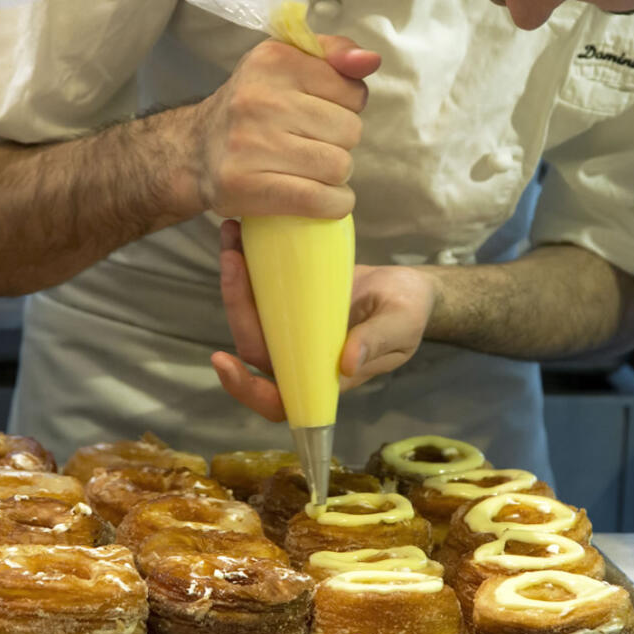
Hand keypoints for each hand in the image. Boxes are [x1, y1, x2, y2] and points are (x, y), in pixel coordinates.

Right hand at [186, 35, 379, 220]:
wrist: (195, 150)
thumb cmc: (253, 106)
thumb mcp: (288, 63)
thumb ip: (335, 54)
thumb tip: (370, 61)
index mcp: (274, 60)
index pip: (353, 91)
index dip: (346, 107)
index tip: (321, 112)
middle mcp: (259, 99)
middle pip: (350, 131)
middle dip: (340, 143)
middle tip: (312, 144)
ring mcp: (249, 144)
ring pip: (339, 167)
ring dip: (336, 176)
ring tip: (311, 169)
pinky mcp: (245, 186)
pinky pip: (318, 200)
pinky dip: (332, 204)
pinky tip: (322, 198)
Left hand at [211, 219, 437, 420]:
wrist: (407, 285)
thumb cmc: (409, 311)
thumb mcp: (401, 324)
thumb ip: (377, 341)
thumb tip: (346, 363)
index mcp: (324, 377)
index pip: (279, 399)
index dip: (246, 389)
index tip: (224, 361)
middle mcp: (300, 357)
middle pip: (254, 348)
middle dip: (236, 309)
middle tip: (233, 262)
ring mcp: (293, 330)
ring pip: (251, 317)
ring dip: (235, 282)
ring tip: (231, 240)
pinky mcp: (290, 302)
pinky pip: (261, 291)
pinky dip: (247, 264)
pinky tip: (239, 234)